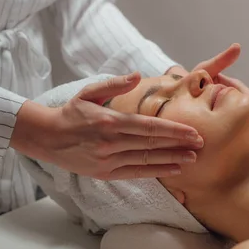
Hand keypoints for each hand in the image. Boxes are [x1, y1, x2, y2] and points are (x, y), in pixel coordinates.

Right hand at [11, 72, 204, 179]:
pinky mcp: (105, 173)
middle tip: (201, 143)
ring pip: (146, 161)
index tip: (192, 131)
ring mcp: (108, 160)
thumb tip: (137, 75)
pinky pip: (135, 173)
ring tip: (192, 159)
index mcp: (109, 121)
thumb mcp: (89, 92)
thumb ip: (114, 84)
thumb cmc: (71, 113)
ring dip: (171, 159)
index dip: (173, 130)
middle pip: (152, 145)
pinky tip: (172, 169)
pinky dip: (156, 172)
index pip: (148, 127)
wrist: (47, 138)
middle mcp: (111, 143)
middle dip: (178, 144)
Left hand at [167, 44, 248, 150]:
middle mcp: (226, 105)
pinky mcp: (210, 131)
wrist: (160, 103)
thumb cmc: (180, 85)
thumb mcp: (202, 72)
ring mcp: (218, 118)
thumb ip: (219, 62)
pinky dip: (239, 145)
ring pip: (240, 130)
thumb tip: (238, 47)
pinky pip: (228, 139)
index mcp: (228, 92)